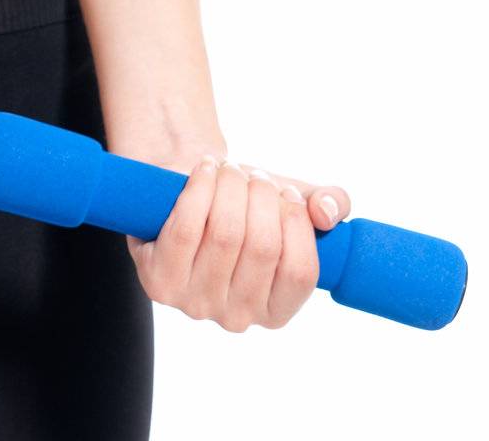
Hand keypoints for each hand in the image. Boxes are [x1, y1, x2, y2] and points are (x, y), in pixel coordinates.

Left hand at [125, 152, 352, 331]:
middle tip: (254, 175)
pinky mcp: (159, 283)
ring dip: (230, 188)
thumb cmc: (241, 208)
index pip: (301, 272)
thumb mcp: (290, 205)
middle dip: (262, 197)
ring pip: (225, 235)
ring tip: (229, 169)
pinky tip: (205, 170)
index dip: (298, 223)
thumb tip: (326, 211)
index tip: (286, 192)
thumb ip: (328, 205)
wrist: (177, 197)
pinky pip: (186, 229)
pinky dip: (199, 191)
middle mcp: (237, 318)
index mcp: (276, 311)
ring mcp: (195, 305)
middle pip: (262, 248)